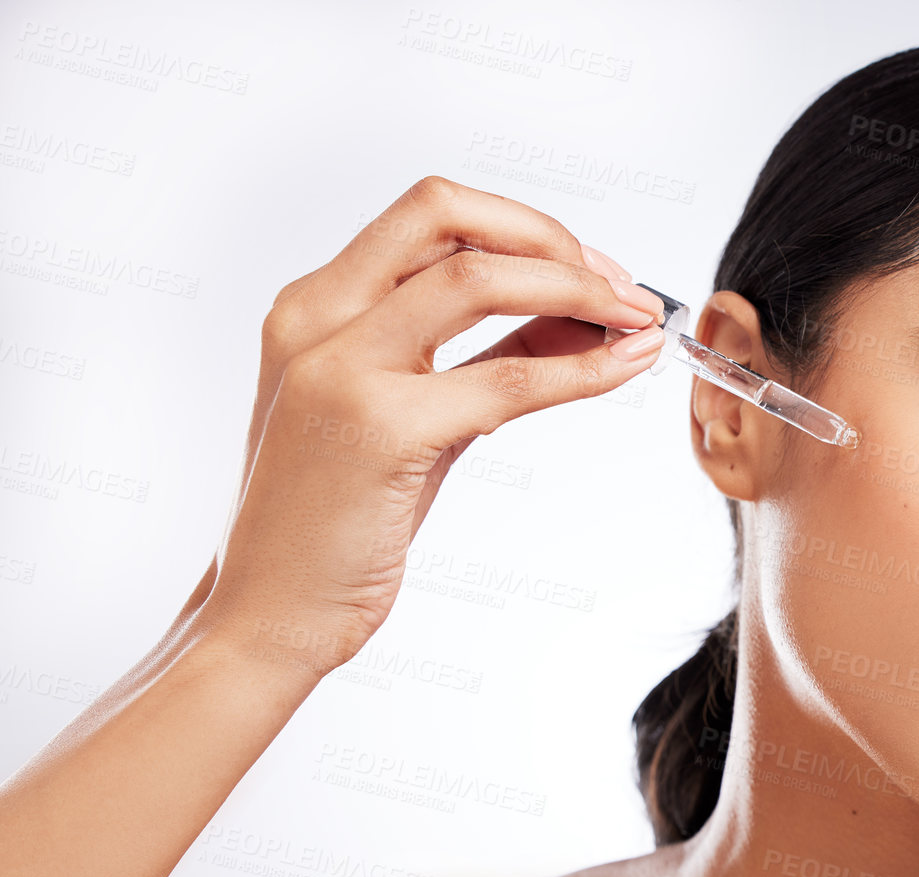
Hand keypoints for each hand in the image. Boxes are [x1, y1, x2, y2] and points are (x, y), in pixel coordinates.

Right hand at [196, 175, 664, 676]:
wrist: (271, 613)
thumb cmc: (339, 521)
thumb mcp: (413, 416)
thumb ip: (481, 357)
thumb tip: (579, 317)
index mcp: (316, 304)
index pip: (431, 214)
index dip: (525, 229)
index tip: (591, 268)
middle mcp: (318, 317)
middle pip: (448, 214)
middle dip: (553, 239)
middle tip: (622, 288)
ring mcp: (343, 367)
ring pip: (481, 278)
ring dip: (580, 289)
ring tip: (638, 320)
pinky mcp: (382, 429)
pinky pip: (508, 378)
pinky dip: (581, 367)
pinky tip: (623, 367)